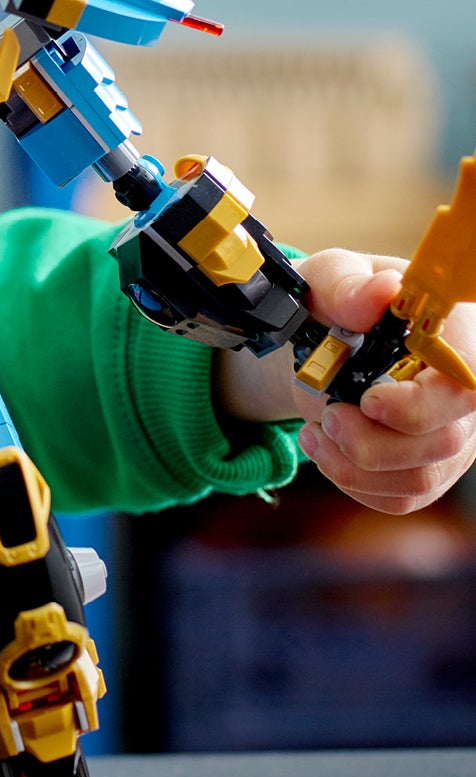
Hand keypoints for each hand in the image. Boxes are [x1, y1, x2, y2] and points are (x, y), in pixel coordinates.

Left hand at [218, 249, 475, 514]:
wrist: (322, 335)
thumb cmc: (335, 301)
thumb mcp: (329, 279)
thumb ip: (349, 286)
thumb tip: (384, 290)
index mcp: (454, 338)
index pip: (465, 387)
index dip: (420, 405)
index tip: (369, 401)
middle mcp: (464, 393)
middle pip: (444, 442)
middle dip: (372, 442)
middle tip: (327, 417)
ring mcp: (450, 435)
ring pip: (419, 478)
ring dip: (353, 466)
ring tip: (315, 433)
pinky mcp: (426, 466)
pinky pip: (399, 497)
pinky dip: (354, 482)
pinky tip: (325, 451)